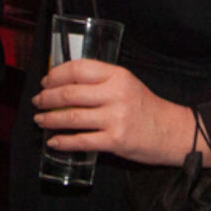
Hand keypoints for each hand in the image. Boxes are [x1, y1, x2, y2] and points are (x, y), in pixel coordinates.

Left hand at [31, 60, 201, 166]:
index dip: (56, 75)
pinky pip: (81, 141)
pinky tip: (54, 142)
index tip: (45, 81)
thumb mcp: (127, 84)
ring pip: (71, 117)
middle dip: (47, 98)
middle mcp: (116, 94)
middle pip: (70, 93)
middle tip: (38, 102)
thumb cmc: (146, 108)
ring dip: (50, 119)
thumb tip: (64, 84)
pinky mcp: (115, 140)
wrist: (172, 131)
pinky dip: (63, 141)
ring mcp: (116, 118)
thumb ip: (100, 82)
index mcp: (118, 75)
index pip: (79, 69)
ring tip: (40, 120)